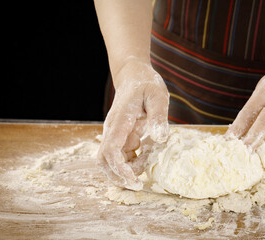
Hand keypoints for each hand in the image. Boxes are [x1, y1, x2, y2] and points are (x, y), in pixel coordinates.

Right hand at [98, 58, 168, 189]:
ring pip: (110, 160)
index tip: (134, 181)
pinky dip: (130, 163)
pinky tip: (145, 159)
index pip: (110, 150)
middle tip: (139, 186)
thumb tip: (160, 139)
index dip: (119, 169)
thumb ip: (158, 116)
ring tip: (145, 171)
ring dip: (124, 171)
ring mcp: (115, 134)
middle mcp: (113, 130)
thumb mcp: (157, 96)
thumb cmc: (146, 84)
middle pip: (104, 160)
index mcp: (120, 121)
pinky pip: (120, 155)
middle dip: (118, 176)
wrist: (133, 76)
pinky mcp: (120, 136)